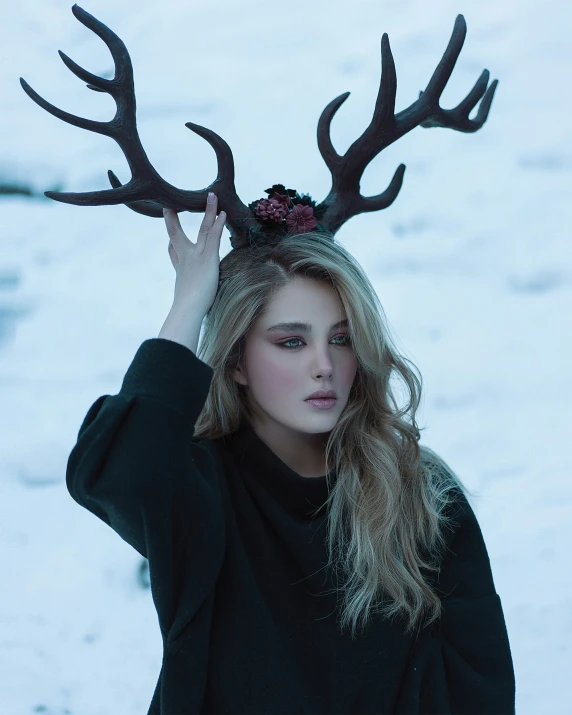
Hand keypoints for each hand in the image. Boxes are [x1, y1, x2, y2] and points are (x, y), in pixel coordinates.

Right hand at [163, 193, 225, 314]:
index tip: (168, 242)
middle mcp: (186, 260)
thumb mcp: (185, 303)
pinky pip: (214, 235)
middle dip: (173, 220)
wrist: (188, 309)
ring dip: (208, 211)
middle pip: (177, 235)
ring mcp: (196, 255)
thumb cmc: (187, 312)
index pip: (174, 254)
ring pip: (202, 229)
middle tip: (170, 208)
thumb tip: (183, 313)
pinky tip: (222, 212)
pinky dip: (217, 223)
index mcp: (181, 271)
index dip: (171, 247)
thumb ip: (186, 301)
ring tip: (211, 196)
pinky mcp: (207, 256)